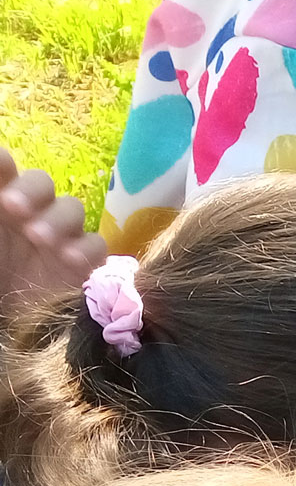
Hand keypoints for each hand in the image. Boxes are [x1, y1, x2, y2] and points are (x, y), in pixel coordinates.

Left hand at [0, 147, 106, 316]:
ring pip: (71, 209)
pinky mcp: (81, 264)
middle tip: (12, 207)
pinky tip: (66, 258)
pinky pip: (97, 245)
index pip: (5, 166)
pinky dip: (85, 249)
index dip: (4, 164)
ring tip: (39, 238)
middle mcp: (27, 213)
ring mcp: (57, 237)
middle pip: (41, 183)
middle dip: (31, 191)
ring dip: (57, 220)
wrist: (6, 321)